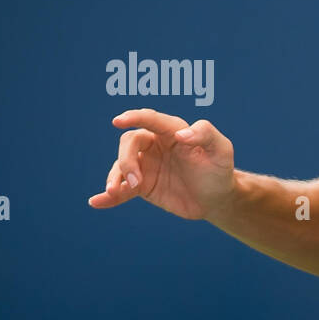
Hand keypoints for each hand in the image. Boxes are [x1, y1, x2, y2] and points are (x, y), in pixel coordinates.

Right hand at [88, 108, 235, 220]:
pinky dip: (108, 196)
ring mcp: (146, 165)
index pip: (150, 120)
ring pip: (120, 165)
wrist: (217, 198)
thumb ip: (206, 134)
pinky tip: (96, 202)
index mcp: (171, 130)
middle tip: (135, 182)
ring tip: (114, 192)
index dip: (134, 117)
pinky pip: (121, 190)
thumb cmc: (219, 169)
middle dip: (126, 160)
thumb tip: (181, 134)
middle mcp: (154, 145)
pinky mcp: (142, 186)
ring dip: (114, 177)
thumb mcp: (222, 150)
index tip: (118, 121)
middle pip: (129, 143)